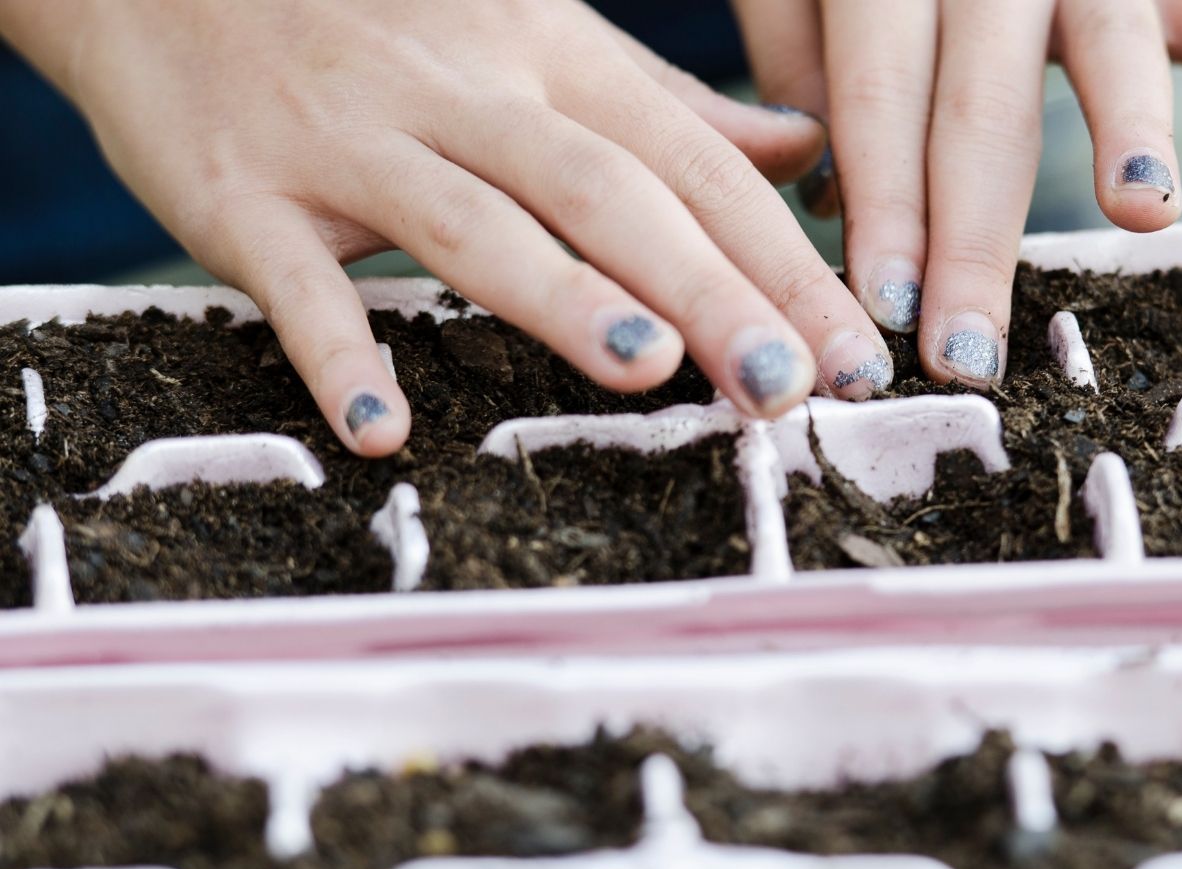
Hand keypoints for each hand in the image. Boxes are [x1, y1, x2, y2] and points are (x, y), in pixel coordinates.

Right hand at [0, 0, 898, 455]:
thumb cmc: (379, 17)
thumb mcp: (534, 33)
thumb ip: (666, 107)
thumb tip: (799, 154)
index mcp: (547, 49)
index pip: (691, 159)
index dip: (782, 253)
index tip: (855, 347)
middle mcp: (463, 87)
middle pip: (606, 190)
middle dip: (710, 286)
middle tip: (791, 382)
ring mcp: (350, 138)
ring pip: (474, 219)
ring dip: (560, 295)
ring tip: (649, 367)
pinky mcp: (241, 192)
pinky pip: (294, 281)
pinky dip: (337, 353)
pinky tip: (384, 429)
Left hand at [733, 0, 1181, 387]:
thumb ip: (799, 50)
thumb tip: (829, 190)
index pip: (883, 93)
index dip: (883, 205)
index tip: (882, 312)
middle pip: (984, 104)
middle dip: (972, 239)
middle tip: (968, 355)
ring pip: (1113, 48)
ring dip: (1129, 131)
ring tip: (1141, 214)